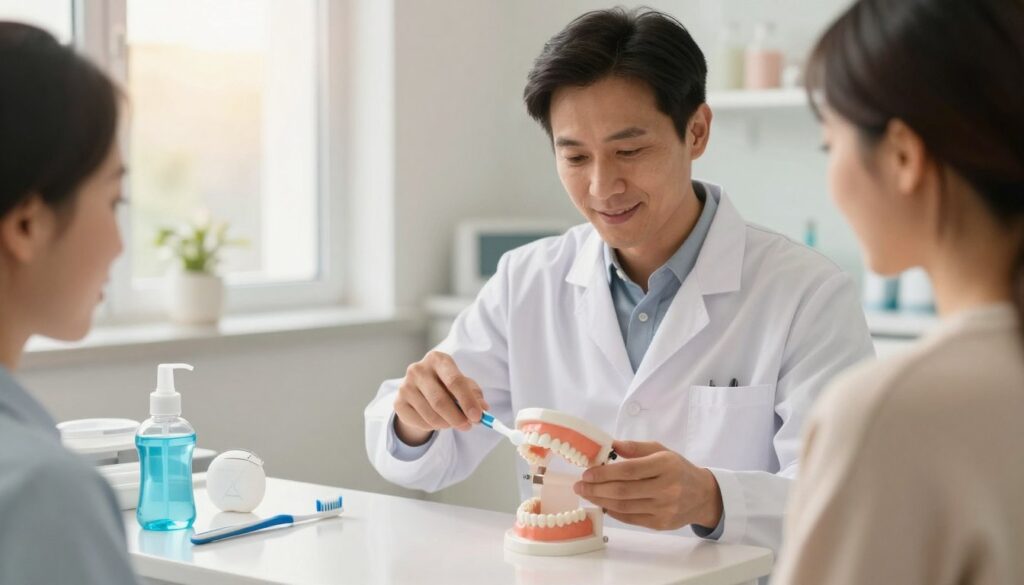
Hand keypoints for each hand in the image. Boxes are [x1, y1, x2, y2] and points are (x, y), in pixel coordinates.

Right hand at [393, 351, 489, 445]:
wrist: (420, 391)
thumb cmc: (446, 385)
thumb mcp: (464, 386)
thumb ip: (475, 395)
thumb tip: (483, 409)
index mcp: (438, 359)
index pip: (454, 381)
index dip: (467, 401)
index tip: (477, 416)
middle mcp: (418, 369)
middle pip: (440, 400)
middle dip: (457, 417)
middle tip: (467, 426)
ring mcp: (405, 385)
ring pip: (430, 414)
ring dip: (446, 424)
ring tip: (453, 423)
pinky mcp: (398, 402)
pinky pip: (420, 422)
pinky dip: (433, 427)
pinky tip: (436, 421)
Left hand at [573, 440, 722, 530]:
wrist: (703, 495)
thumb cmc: (678, 469)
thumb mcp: (662, 451)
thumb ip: (636, 448)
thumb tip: (611, 444)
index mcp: (666, 465)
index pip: (629, 470)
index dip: (605, 473)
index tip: (587, 472)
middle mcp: (666, 488)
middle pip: (623, 490)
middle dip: (596, 488)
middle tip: (579, 485)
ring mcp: (664, 508)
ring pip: (624, 507)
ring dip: (600, 500)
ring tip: (587, 494)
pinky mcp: (660, 523)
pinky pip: (630, 518)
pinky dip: (613, 511)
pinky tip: (603, 504)